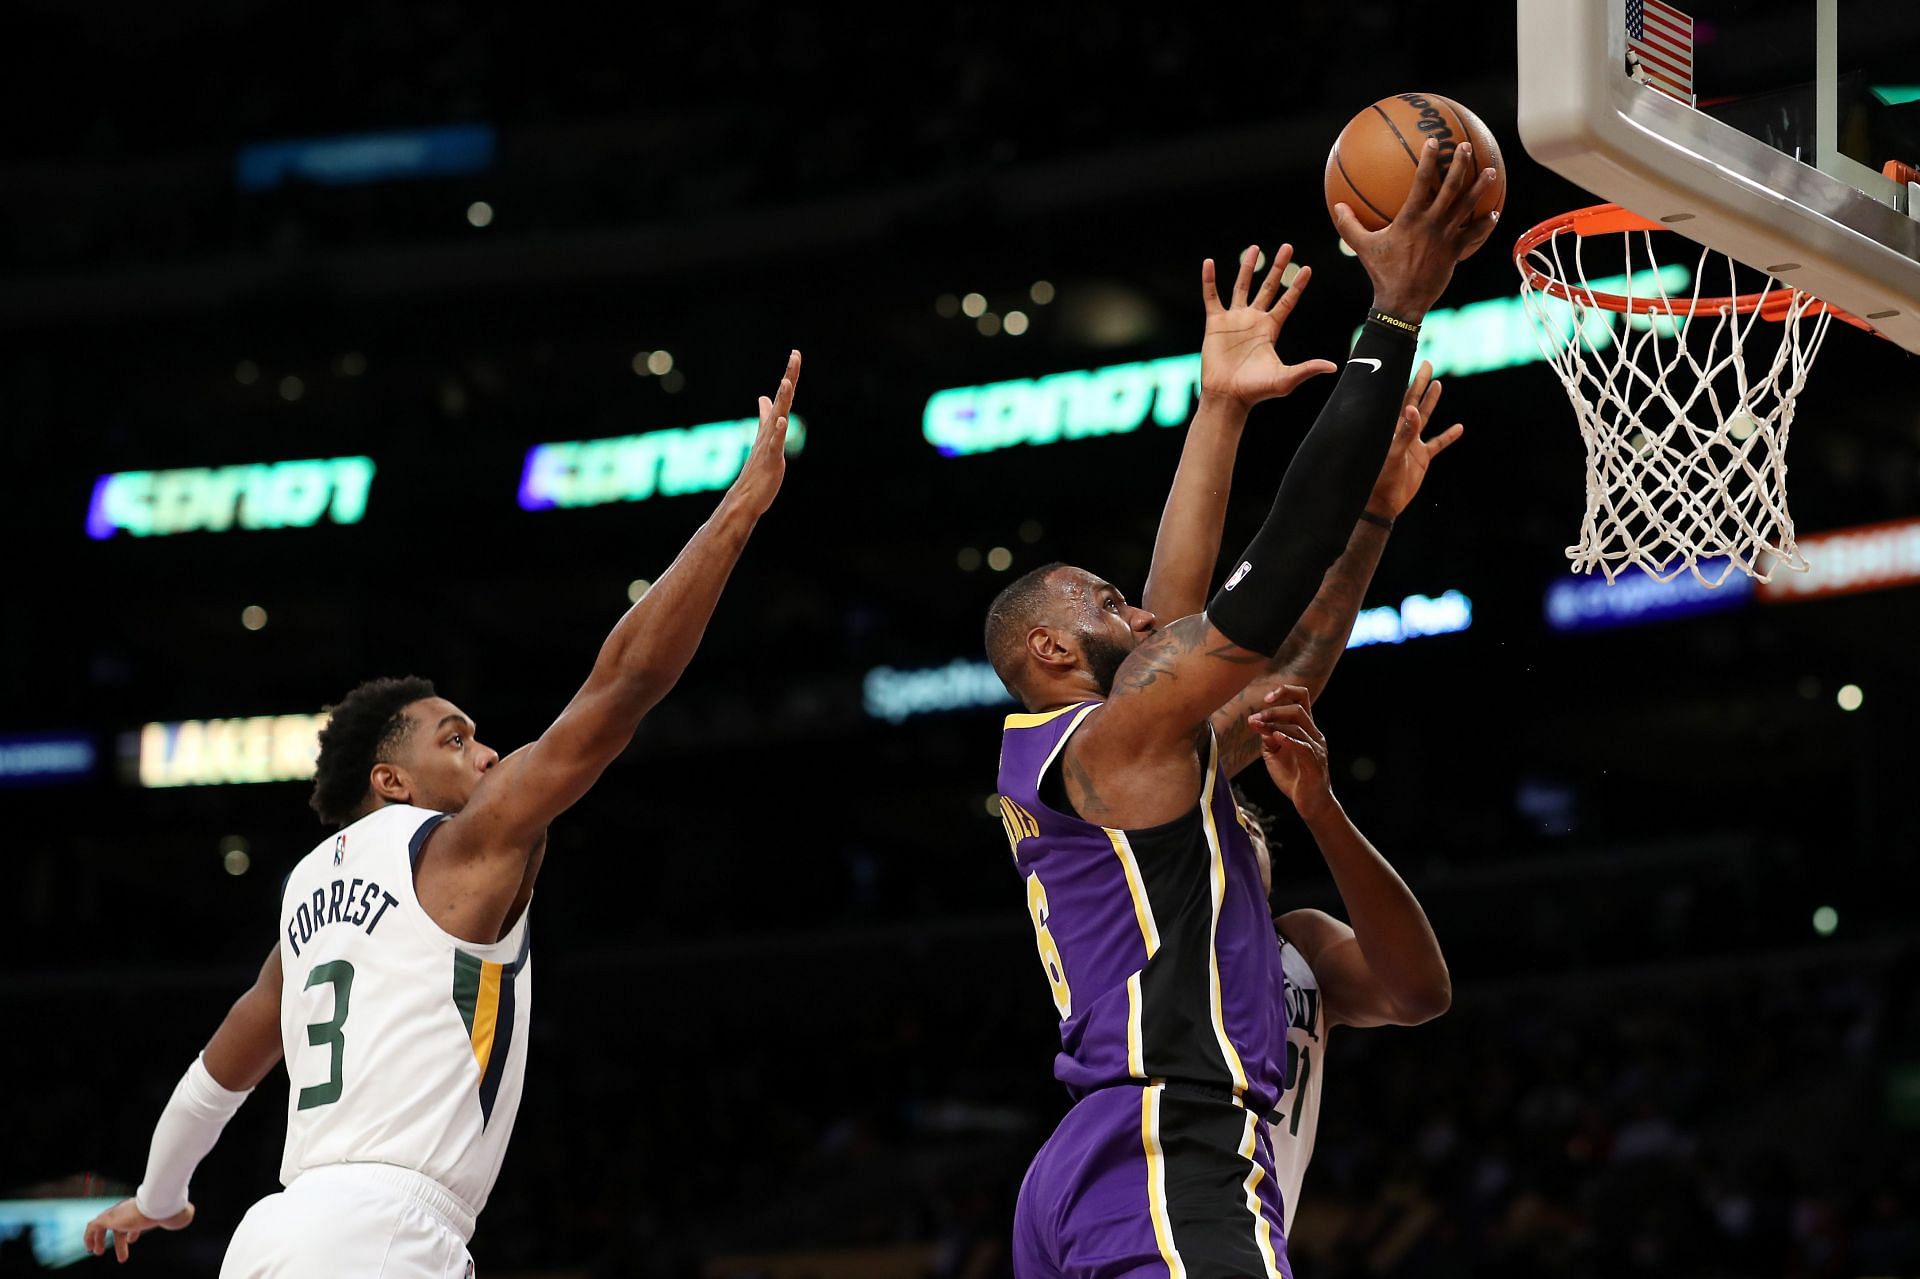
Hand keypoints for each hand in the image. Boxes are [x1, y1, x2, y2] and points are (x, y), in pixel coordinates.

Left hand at [83, 1198, 193, 1262]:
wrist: (158, 1206)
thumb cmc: (167, 1210)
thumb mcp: (173, 1214)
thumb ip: (180, 1214)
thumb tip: (188, 1214)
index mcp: (140, 1211)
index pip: (132, 1221)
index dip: (132, 1232)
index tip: (133, 1240)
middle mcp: (127, 1210)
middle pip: (119, 1225)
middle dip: (118, 1241)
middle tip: (121, 1256)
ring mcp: (118, 1213)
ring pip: (103, 1226)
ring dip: (100, 1240)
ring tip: (98, 1252)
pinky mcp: (108, 1218)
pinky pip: (92, 1227)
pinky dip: (89, 1237)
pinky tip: (90, 1248)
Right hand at [723, 349, 800, 518]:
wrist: (747, 495)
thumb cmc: (758, 468)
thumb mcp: (766, 437)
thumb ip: (766, 417)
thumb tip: (765, 398)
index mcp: (773, 425)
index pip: (783, 396)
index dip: (789, 376)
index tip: (795, 354)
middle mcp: (771, 430)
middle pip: (782, 399)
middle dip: (789, 377)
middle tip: (795, 356)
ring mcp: (770, 444)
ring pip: (777, 418)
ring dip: (782, 400)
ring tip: (786, 382)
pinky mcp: (770, 459)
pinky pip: (774, 444)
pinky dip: (777, 432)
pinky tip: (781, 421)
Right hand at [1199, 245, 1338, 409]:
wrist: (1227, 396)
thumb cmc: (1256, 390)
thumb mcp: (1285, 379)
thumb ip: (1307, 369)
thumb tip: (1334, 367)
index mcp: (1271, 329)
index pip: (1288, 301)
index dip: (1297, 286)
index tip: (1307, 269)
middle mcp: (1254, 320)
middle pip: (1268, 287)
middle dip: (1278, 267)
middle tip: (1288, 247)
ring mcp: (1234, 320)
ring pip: (1242, 286)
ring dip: (1248, 267)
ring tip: (1255, 248)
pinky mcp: (1215, 323)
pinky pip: (1211, 297)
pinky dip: (1209, 280)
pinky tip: (1208, 263)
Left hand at [1249, 685, 1336, 821]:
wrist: (1311, 805)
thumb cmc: (1294, 778)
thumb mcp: (1275, 755)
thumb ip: (1268, 738)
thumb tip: (1257, 723)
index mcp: (1306, 730)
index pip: (1302, 699)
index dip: (1285, 692)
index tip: (1266, 698)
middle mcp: (1314, 735)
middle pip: (1299, 709)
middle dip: (1274, 710)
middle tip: (1254, 719)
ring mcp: (1316, 749)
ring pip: (1299, 726)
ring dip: (1274, 724)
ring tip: (1256, 726)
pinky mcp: (1314, 764)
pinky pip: (1304, 747)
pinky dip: (1289, 739)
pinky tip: (1275, 736)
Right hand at [1333, 138, 1499, 321]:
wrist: (1403, 301)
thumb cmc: (1382, 272)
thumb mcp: (1363, 247)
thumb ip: (1349, 225)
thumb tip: (1337, 207)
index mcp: (1411, 218)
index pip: (1422, 181)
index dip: (1430, 159)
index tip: (1435, 141)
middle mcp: (1432, 223)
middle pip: (1452, 187)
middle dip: (1461, 163)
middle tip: (1467, 146)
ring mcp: (1447, 236)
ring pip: (1468, 206)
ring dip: (1481, 187)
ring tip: (1492, 172)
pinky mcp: (1456, 251)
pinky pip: (1475, 234)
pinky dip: (1485, 223)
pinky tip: (1492, 214)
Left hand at [1366, 360, 1464, 518]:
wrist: (1384, 503)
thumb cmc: (1380, 479)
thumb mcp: (1393, 455)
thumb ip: (1403, 433)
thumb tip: (1412, 409)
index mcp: (1391, 428)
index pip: (1400, 398)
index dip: (1407, 381)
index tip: (1412, 362)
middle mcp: (1402, 432)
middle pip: (1413, 401)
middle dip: (1420, 383)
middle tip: (1427, 363)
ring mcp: (1413, 444)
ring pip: (1425, 418)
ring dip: (1431, 402)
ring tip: (1438, 385)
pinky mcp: (1422, 458)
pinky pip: (1437, 444)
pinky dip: (1448, 436)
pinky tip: (1459, 428)